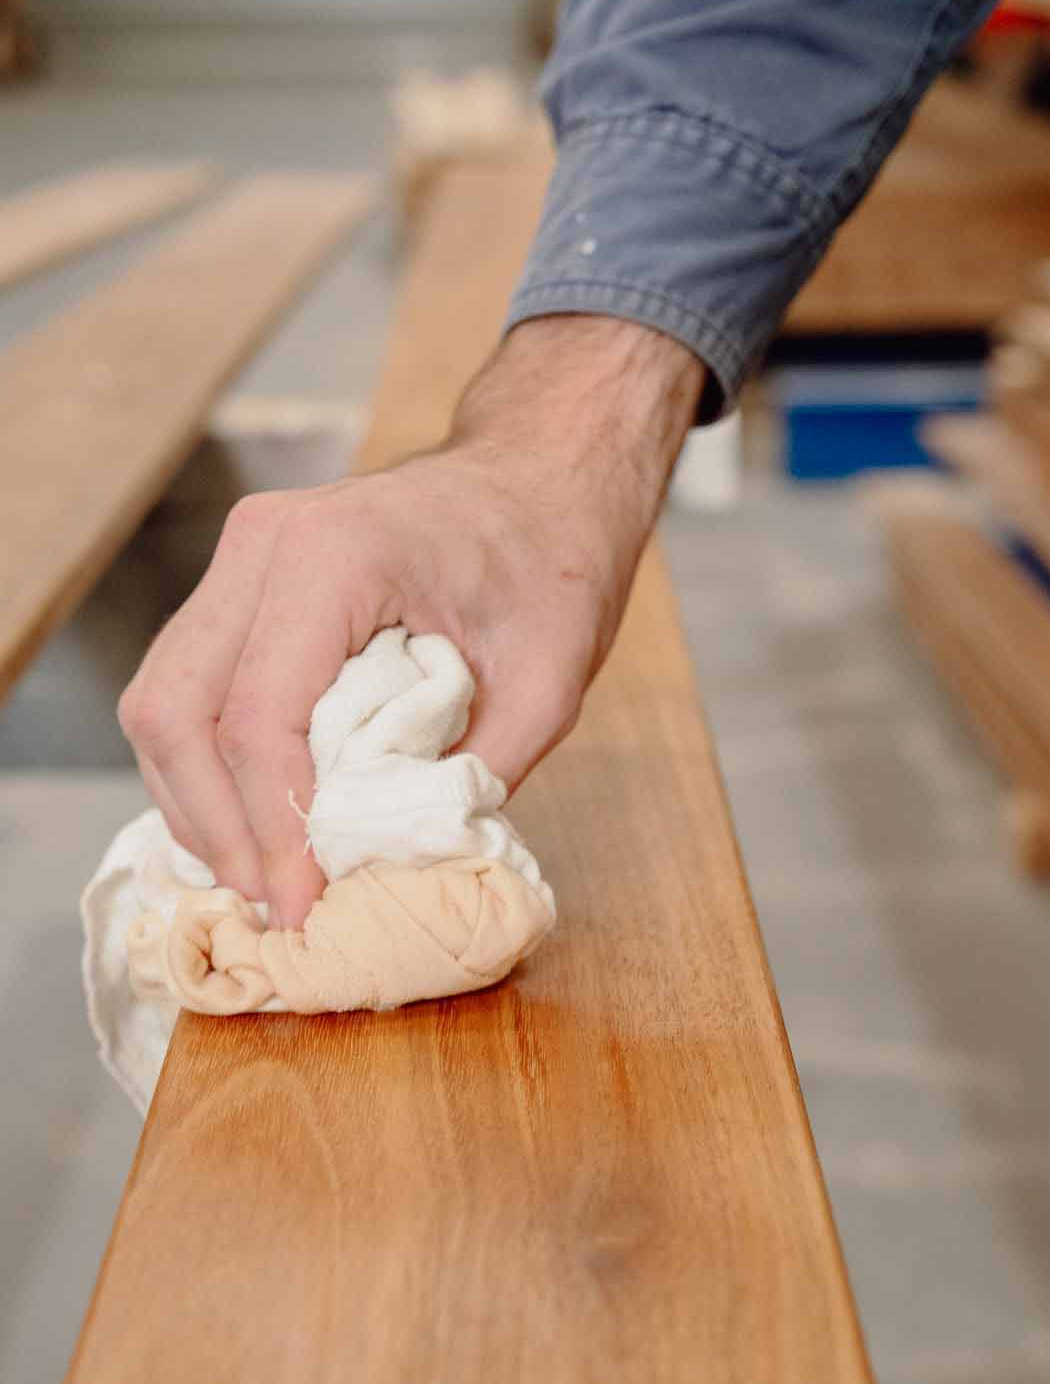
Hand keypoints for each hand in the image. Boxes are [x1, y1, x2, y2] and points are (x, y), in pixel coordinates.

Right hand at [119, 317, 703, 926]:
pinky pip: (188, 690)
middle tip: (272, 906)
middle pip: (177, 711)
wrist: (541, 477)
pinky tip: (252, 830)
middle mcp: (263, 545)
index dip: (273, 827)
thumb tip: (394, 865)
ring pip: (163, 703)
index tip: (304, 903)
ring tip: (259, 882)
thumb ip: (475, 774)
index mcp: (335, 555)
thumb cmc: (552, 563)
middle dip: (216, 827)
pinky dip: (206, 770)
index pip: (260, 715)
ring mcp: (240, 560)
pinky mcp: (240, 589)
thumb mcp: (548, 681)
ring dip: (198, 805)